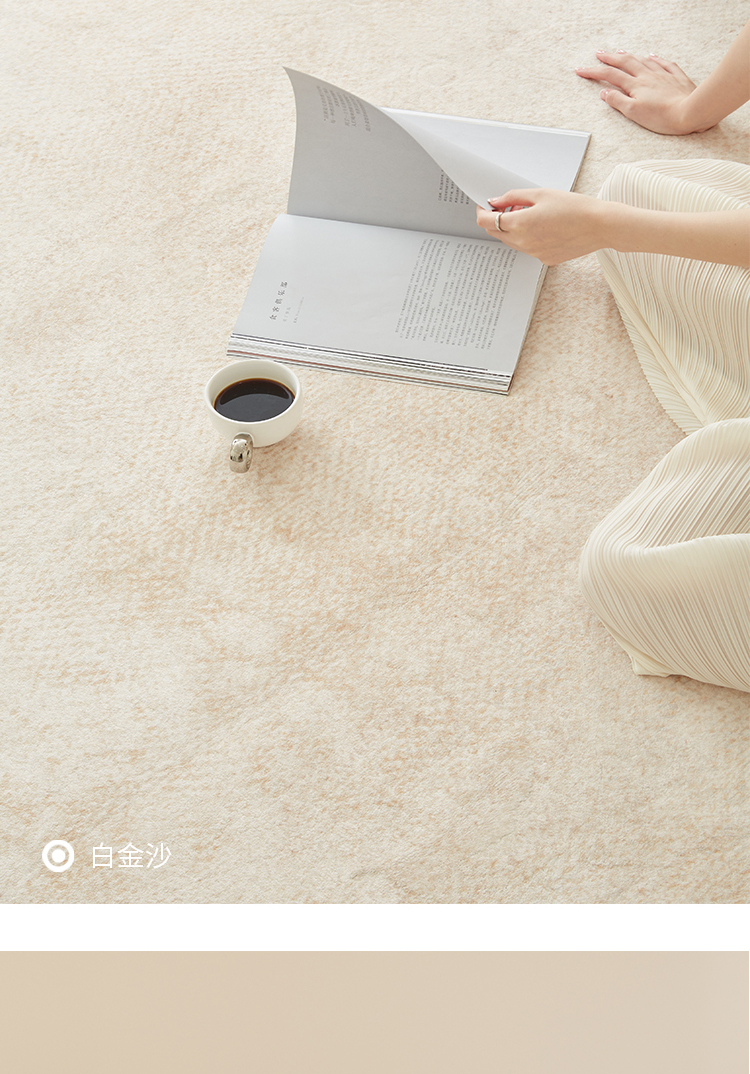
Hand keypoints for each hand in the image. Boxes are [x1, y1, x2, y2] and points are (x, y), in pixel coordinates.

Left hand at [476, 189, 607, 264]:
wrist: (599, 225)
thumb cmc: (574, 207)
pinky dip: (528, 237)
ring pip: (512, 242)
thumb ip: (513, 197)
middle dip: (496, 220)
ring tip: (530, 213)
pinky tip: (544, 226)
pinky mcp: (544, 259)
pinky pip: (528, 248)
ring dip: (512, 229)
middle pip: (496, 233)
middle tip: (508, 206)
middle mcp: (524, 243)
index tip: (483, 206)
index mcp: (520, 225)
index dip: (481, 212)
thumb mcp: (541, 194)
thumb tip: (495, 202)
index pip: (487, 222)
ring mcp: (534, 254)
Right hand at [575, 49, 706, 134]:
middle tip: (598, 54)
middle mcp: (647, 75)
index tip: (581, 70)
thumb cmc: (663, 117)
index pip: (609, 75)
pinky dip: (653, 59)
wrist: (690, 111)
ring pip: (642, 60)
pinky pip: (662, 63)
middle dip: (609, 58)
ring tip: (620, 52)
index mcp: (635, 85)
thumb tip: (604, 93)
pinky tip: (651, 56)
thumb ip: (618, 101)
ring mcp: (662, 74)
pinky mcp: (675, 77)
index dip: (593, 72)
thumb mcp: (634, 113)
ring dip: (628, 56)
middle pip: (624, 62)